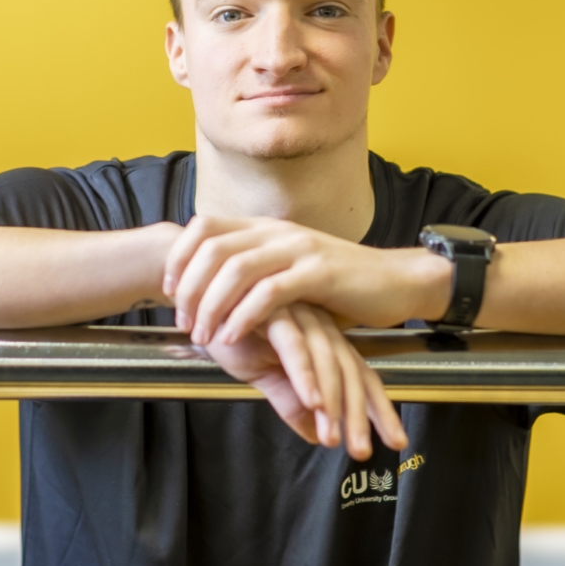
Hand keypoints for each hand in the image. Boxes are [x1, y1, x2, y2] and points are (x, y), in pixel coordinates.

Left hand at [165, 216, 448, 345]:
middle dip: (188, 288)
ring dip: (210, 305)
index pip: (205, 227)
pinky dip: (243, 316)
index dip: (179, 256)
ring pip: (235, 270)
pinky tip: (233, 337)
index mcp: (265, 228)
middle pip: (212, 249)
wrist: (396, 281)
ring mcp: (298, 249)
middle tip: (183, 322)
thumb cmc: (340, 285)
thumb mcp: (289, 270)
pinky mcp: (319, 273)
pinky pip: (269, 293)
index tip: (168, 290)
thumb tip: (209, 289)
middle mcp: (277, 232)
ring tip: (203, 335)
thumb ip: (255, 272)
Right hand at [201, 303, 406, 459]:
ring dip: (332, 402)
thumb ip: (290, 401)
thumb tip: (317, 436)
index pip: (359, 376)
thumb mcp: (263, 374)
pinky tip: (311, 401)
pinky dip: (303, 374)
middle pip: (351, 371)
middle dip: (360, 415)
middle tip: (363, 450)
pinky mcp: (272, 309)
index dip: (378, 409)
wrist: (194, 293)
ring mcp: (297, 315)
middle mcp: (317, 326)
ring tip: (334, 437)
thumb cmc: (229, 329)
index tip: (395, 442)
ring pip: (327, 361)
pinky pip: (293, 345)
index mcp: (321, 340)